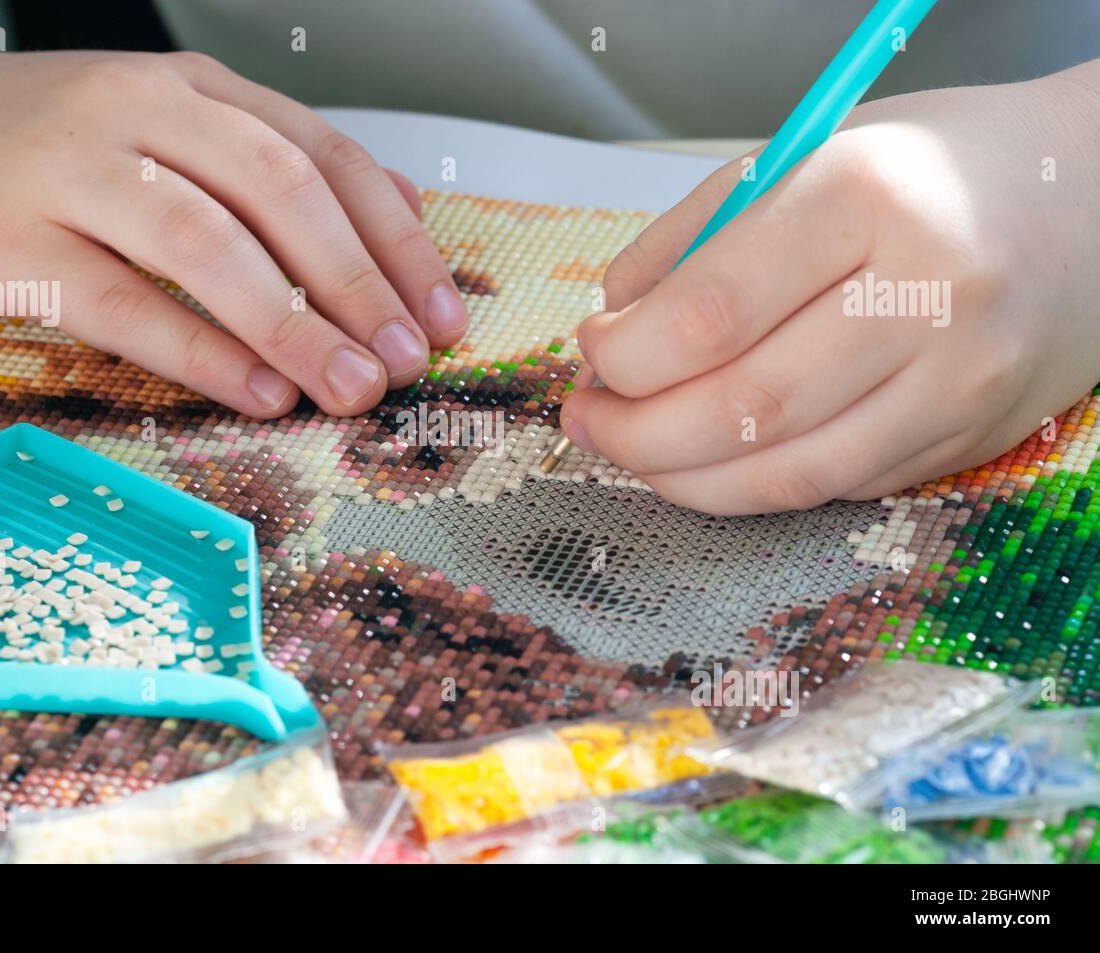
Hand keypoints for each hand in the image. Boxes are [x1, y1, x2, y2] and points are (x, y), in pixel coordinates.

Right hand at [0, 23, 468, 416]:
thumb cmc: (30, 146)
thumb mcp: (159, 128)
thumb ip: (271, 162)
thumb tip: (397, 209)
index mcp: (188, 88)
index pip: (324, 155)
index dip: (396, 241)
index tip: (441, 315)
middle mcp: (137, 111)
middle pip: (280, 192)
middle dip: (361, 285)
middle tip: (408, 362)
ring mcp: (68, 169)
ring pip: (206, 243)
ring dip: (293, 323)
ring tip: (350, 389)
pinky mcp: (8, 238)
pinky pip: (122, 300)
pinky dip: (200, 350)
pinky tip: (257, 393)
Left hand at [561, 68, 1099, 514]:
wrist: (1089, 199)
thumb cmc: (924, 172)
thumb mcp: (801, 160)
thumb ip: (690, 241)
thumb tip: (609, 328)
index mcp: (866, 198)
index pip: (713, 312)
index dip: (627, 354)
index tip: (593, 352)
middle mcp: (926, 296)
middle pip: (745, 408)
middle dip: (637, 434)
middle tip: (591, 420)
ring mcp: (958, 381)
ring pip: (788, 473)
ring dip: (684, 478)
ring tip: (633, 450)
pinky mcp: (970, 438)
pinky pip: (834, 485)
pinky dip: (754, 482)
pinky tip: (717, 457)